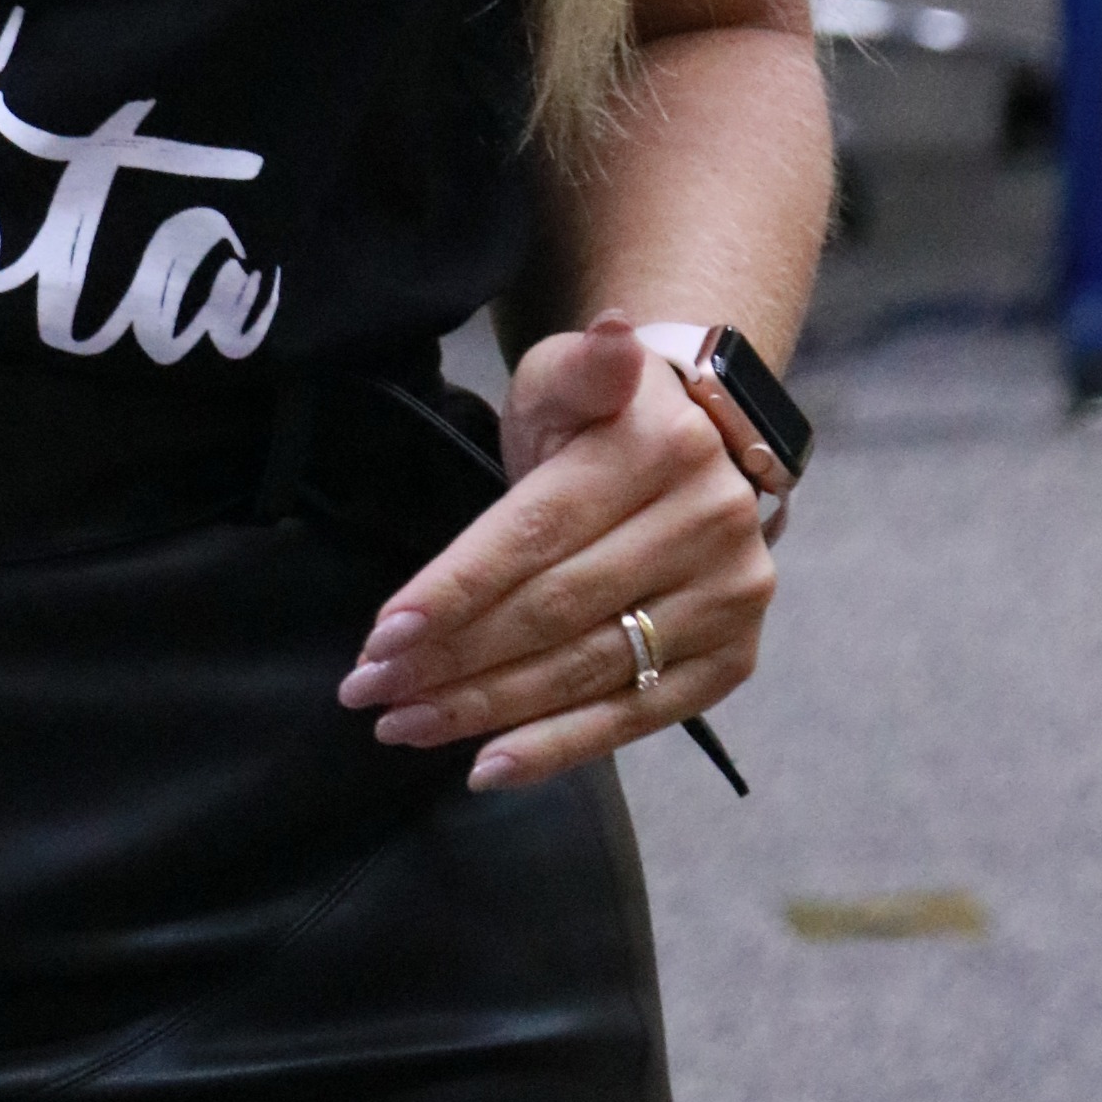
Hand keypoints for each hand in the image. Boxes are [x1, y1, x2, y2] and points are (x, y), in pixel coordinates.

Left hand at [336, 315, 775, 792]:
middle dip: (452, 659)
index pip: (536, 534)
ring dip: (488, 710)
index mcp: (658, 450)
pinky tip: (489, 766)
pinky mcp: (733, 660)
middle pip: (555, 611)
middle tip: (368, 692)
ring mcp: (729, 600)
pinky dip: (560, 748)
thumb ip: (584, 365)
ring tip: (403, 725)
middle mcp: (707, 527)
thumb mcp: (572, 373)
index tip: (381, 635)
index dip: (456, 588)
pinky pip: (636, 717)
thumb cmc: (602, 417)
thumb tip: (612, 334)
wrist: (699, 447)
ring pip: (588, 671)